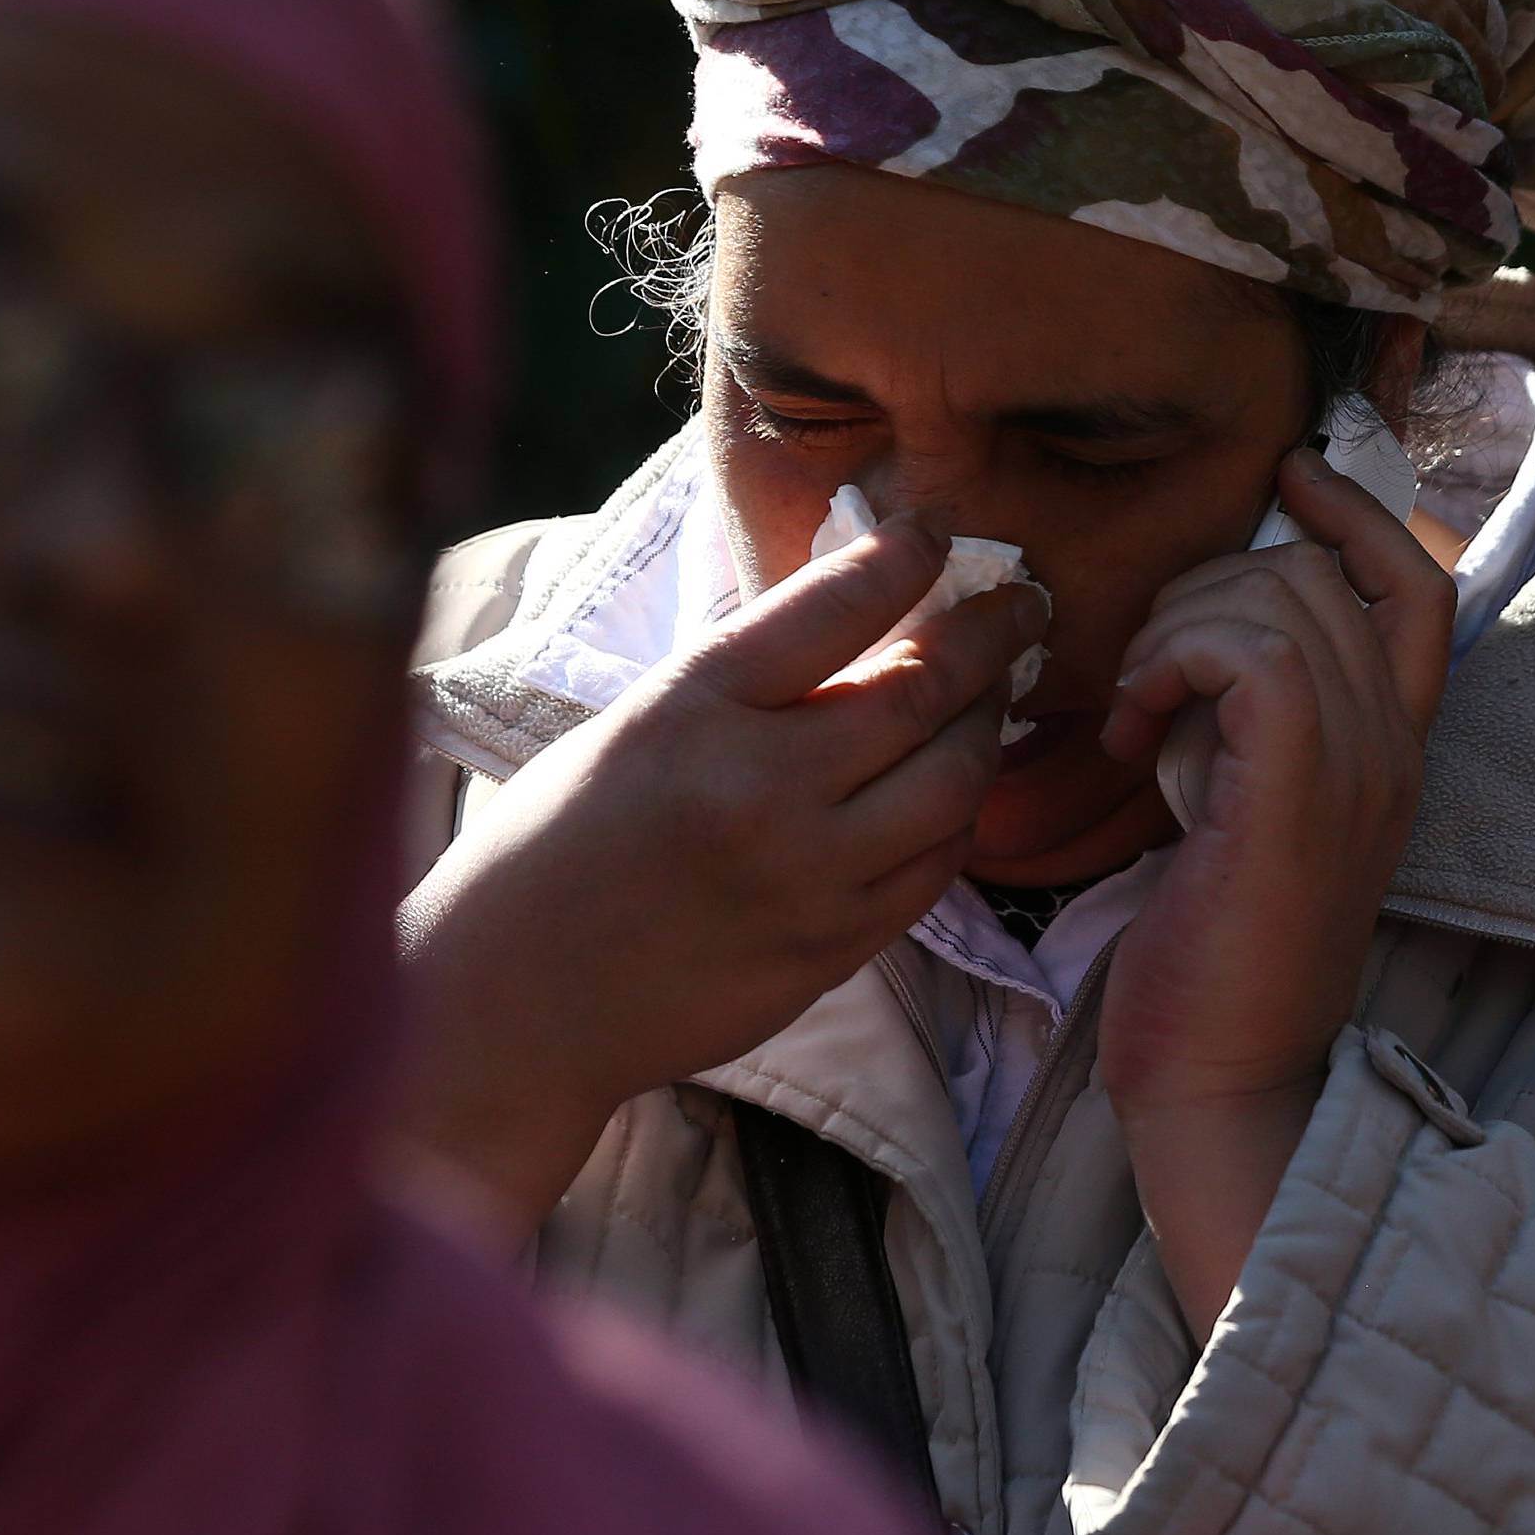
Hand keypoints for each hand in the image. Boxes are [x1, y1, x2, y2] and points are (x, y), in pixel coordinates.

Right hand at [394, 513, 1046, 1231]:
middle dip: (990, 631)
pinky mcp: (831, 950)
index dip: (909, 553)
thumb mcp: (632, 725)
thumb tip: (859, 611)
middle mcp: (760, 789)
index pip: (837, 603)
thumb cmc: (555, 846)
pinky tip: (950, 790)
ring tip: (991, 694)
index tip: (936, 533)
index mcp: (693, 709)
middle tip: (1018, 604)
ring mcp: (806, 878)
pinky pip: (935, 870)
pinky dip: (956, 818)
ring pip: (955, 782)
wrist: (516, 1001)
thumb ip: (742, 680)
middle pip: (924, 688)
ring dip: (987, 724)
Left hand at [1095, 446, 1454, 1336]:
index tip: (1286, 482)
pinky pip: (1246, 648)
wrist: (1217, 1076)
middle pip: (1323, 573)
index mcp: (1388, 750)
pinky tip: (1131, 729)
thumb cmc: (1203, 958)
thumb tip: (1188, 643)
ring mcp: (1356, 765)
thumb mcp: (1234, 814)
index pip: (1415, 585)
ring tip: (1135, 708)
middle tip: (1147, 668)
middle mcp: (1392, 747)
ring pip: (1279, 596)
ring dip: (1177, 626)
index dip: (1356, 514)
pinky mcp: (1296, 787)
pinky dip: (1169, 662)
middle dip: (1209, 584)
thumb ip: (1242, 727)